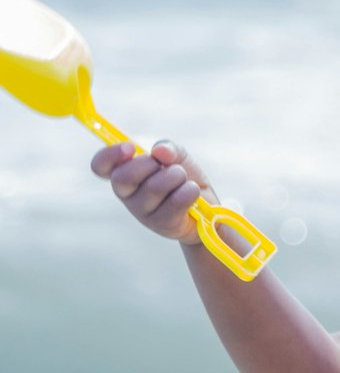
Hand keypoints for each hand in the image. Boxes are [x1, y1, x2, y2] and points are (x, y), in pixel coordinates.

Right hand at [90, 139, 216, 245]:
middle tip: (166, 164)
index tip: (131, 148)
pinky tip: (192, 191)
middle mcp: (127, 195)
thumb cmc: (183, 178)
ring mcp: (143, 212)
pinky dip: (189, 190)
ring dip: (176, 175)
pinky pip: (175, 201)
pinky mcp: (162, 224)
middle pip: (122, 178)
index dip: (110, 155)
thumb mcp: (177, 155)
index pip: (100, 166)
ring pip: (154, 187)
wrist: (207, 206)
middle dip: (149, 164)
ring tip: (184, 178)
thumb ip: (168, 147)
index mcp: (123, 173)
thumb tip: (159, 151)